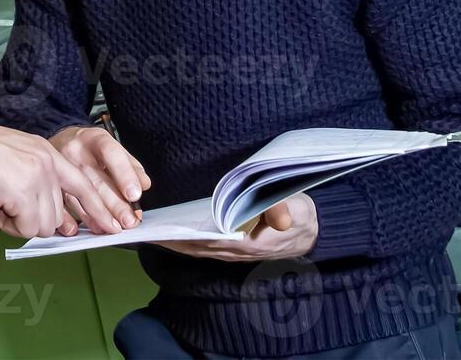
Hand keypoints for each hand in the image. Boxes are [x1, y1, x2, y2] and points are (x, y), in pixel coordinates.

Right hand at [0, 120, 121, 238]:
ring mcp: (38, 178)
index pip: (83, 184)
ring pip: (43, 225)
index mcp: (47, 152)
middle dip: (34, 219)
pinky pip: (25, 229)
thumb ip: (37, 183)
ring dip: (18, 222)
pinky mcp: (23, 195)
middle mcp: (48, 163)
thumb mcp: (16, 159)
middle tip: (10, 208)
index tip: (109, 227)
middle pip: (58, 215)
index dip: (96, 209)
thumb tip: (53, 220)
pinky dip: (8, 225)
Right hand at [50, 125, 150, 232]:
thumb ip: (130, 165)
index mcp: (94, 138)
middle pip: (97, 180)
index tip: (135, 195)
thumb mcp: (111, 147)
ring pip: (80, 194)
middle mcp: (75, 150)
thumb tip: (144, 185)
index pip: (111, 153)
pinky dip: (75, 218)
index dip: (124, 174)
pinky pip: (62, 202)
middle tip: (129, 221)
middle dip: (115, 205)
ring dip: (98, 216)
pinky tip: (87, 228)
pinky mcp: (50, 182)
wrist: (60, 140)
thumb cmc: (90, 147)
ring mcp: (59, 167)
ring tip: (113, 228)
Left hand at [157, 193, 317, 260]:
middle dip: (173, 241)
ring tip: (154, 231)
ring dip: (176, 242)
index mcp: (248, 242)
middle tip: (148, 231)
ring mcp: (234, 251)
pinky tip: (174, 233)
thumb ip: (284, 210)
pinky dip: (187, 242)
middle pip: (197, 247)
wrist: (311, 233)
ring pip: (198, 248)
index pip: (210, 241)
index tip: (165, 234)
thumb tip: (279, 218)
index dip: (187, 239)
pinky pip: (205, 246)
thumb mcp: (296, 209)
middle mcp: (236, 250)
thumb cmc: (299, 218)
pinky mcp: (234, 246)